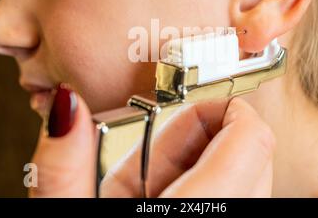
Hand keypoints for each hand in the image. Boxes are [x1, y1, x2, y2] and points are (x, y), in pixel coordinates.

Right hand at [29, 86, 274, 196]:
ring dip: (204, 168)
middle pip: (253, 155)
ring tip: (156, 190)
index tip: (186, 114)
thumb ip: (65, 168)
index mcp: (197, 213)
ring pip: (248, 180)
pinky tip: (165, 205)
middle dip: (205, 140)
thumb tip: (71, 110)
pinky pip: (238, 201)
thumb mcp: (71, 214)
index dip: (222, 110)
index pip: (252, 137)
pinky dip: (207, 192)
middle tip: (159, 158)